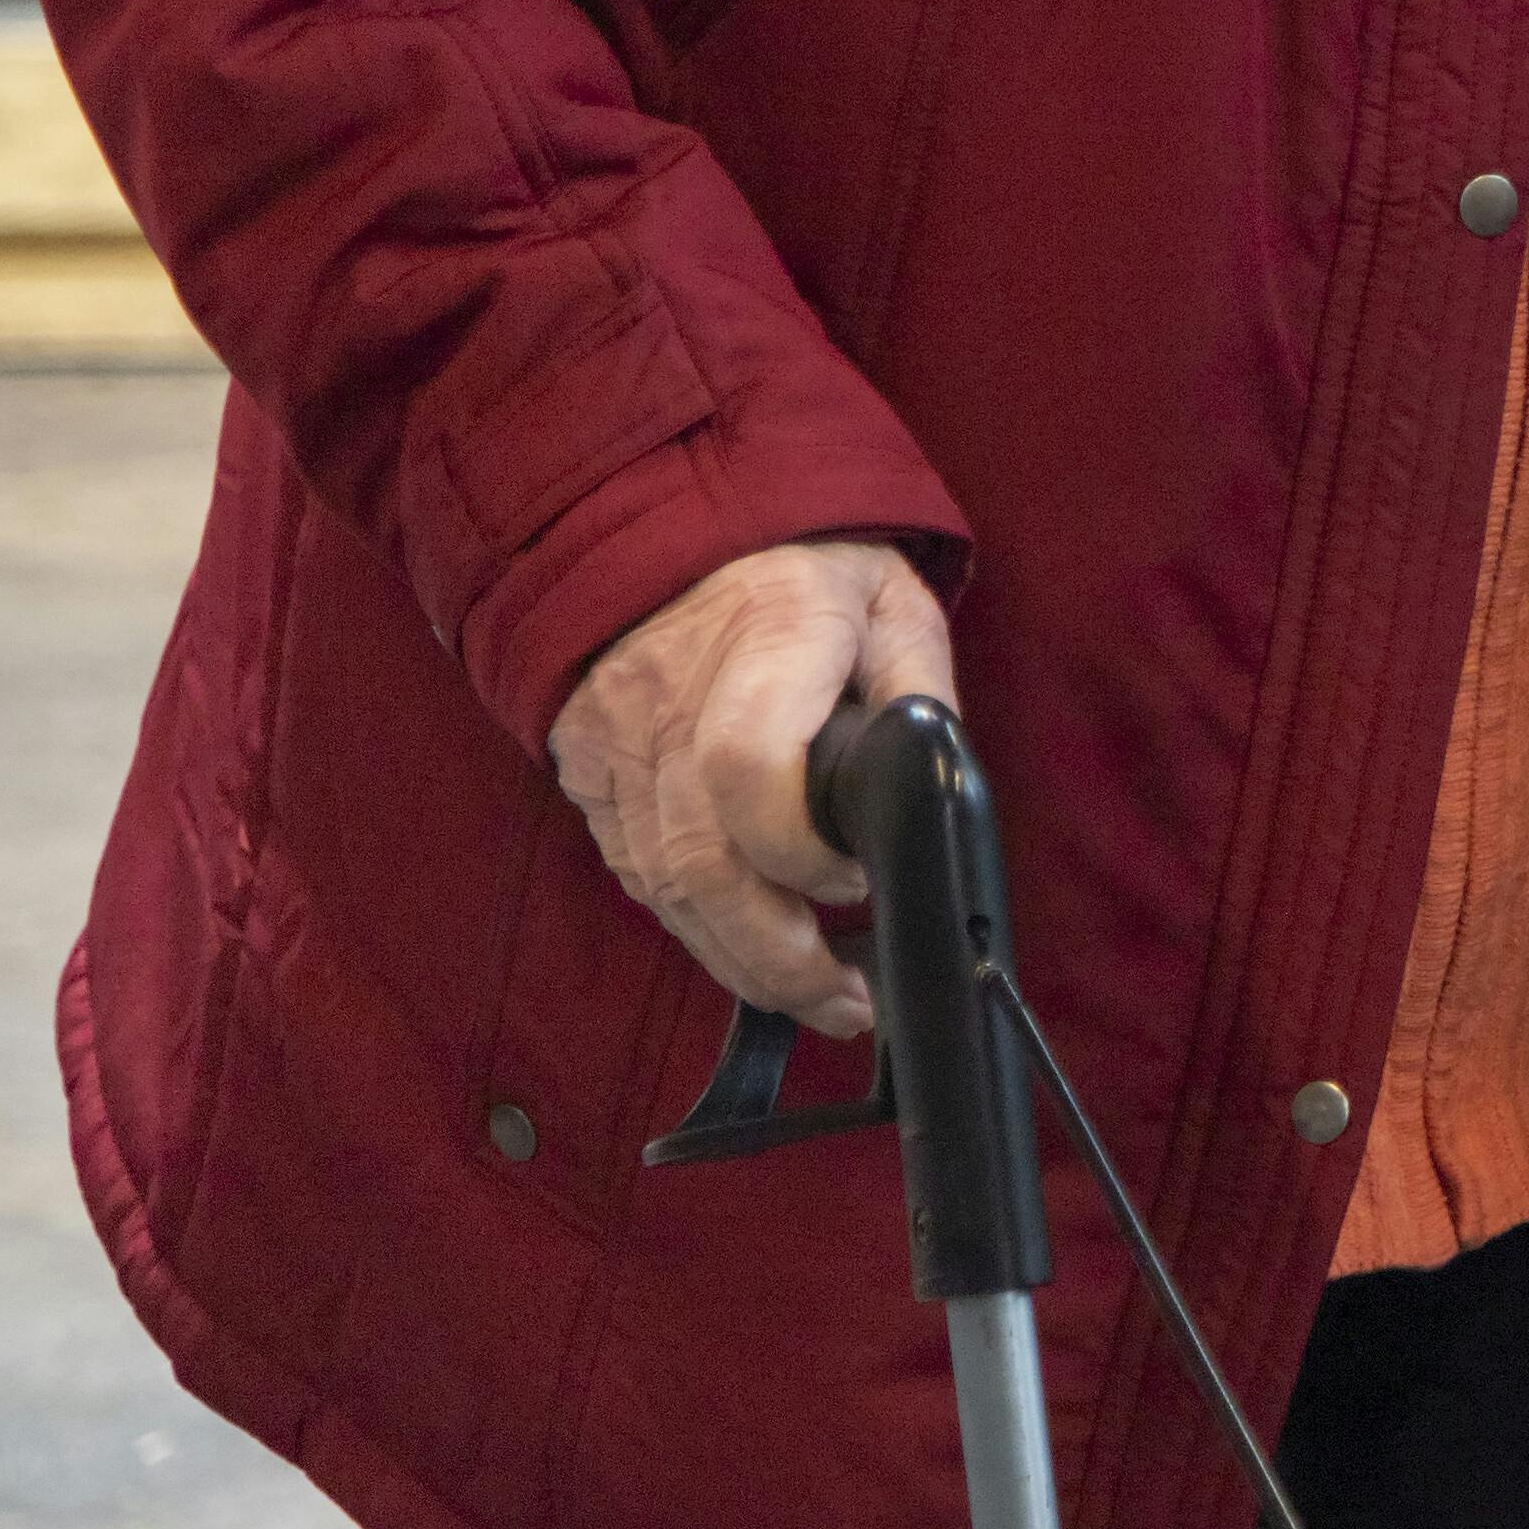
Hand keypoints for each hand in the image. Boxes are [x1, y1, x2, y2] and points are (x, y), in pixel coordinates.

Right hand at [548, 538, 957, 1040]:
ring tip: (820, 999)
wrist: (652, 523)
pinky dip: (697, 925)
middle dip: (777, 957)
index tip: (858, 881)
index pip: (748, 765)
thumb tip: (939, 781)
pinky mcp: (590, 777)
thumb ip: (919, 687)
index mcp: (764, 636)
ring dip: (741, 962)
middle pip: (700, 861)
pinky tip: (753, 950)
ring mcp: (617, 746)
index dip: (800, 850)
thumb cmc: (795, 563)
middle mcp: (672, 702)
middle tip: (848, 1005)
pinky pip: (638, 873)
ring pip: (664, 888)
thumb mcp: (889, 596)